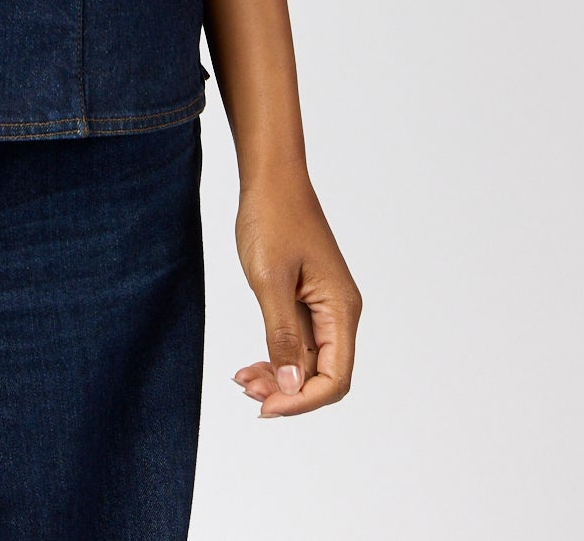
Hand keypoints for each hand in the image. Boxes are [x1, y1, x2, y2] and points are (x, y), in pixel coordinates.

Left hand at [232, 171, 359, 417]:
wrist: (270, 178)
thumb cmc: (273, 219)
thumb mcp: (270, 280)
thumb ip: (282, 335)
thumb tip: (292, 385)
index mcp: (341, 309)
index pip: (336, 378)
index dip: (303, 400)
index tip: (265, 406)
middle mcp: (338, 312)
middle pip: (323, 375)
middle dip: (288, 392)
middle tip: (246, 391)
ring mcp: (322, 306)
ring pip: (308, 361)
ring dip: (279, 377)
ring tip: (243, 379)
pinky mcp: (305, 298)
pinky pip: (297, 341)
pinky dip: (275, 355)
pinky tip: (250, 363)